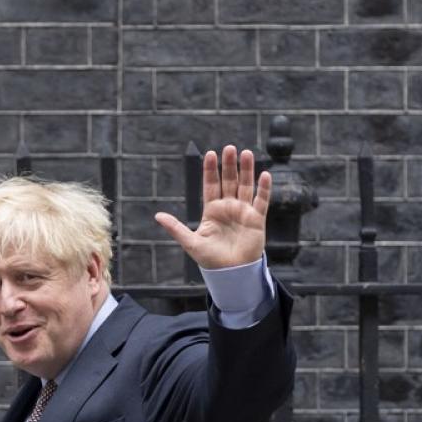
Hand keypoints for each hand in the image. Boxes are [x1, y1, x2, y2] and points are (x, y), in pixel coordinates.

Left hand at [154, 145, 270, 268]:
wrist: (231, 273)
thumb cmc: (210, 259)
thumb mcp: (190, 242)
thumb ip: (175, 227)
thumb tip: (157, 215)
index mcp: (211, 210)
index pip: (211, 185)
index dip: (210, 170)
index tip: (210, 154)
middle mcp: (228, 207)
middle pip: (229, 181)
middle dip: (228, 165)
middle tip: (229, 148)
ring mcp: (243, 211)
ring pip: (245, 186)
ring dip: (246, 170)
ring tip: (246, 153)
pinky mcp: (256, 219)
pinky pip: (261, 201)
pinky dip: (263, 188)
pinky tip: (264, 175)